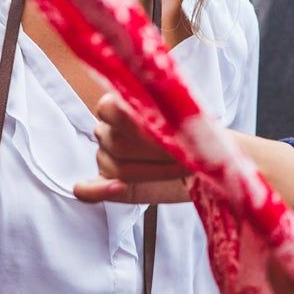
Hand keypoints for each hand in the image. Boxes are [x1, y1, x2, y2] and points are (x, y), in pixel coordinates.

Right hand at [73, 91, 195, 204]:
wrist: (206, 162)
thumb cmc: (198, 136)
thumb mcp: (191, 121)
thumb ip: (173, 117)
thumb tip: (169, 127)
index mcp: (120, 103)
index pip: (109, 109)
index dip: (137, 123)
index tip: (171, 134)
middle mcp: (107, 129)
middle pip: (117, 142)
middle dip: (156, 151)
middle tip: (188, 155)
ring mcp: (105, 156)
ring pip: (116, 167)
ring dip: (152, 172)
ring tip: (182, 168)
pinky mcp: (108, 183)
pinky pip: (87, 191)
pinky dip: (98, 191)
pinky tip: (120, 187)